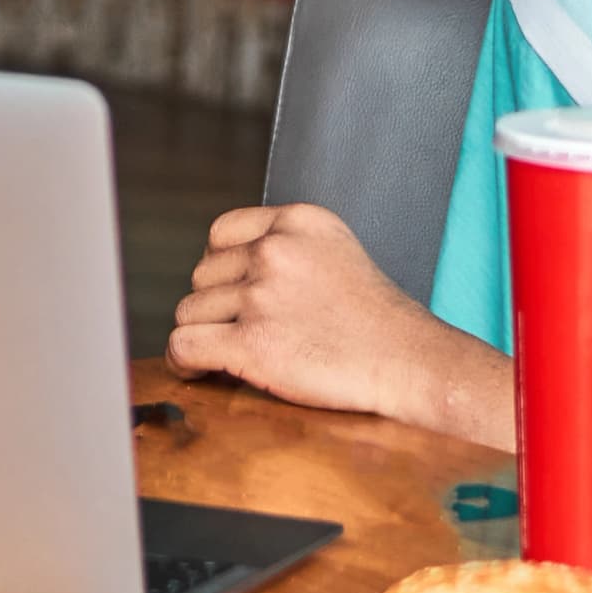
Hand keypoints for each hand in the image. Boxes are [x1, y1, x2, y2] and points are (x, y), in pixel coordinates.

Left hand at [167, 203, 499, 441]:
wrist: (409, 363)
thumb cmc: (377, 320)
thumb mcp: (334, 252)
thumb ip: (286, 248)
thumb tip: (227, 270)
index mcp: (296, 222)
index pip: (221, 233)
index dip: (222, 270)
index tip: (234, 295)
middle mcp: (275, 251)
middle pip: (202, 275)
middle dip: (216, 306)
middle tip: (241, 331)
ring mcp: (262, 296)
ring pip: (189, 311)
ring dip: (203, 335)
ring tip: (226, 354)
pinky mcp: (252, 343)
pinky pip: (183, 346)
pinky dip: (182, 362)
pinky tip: (195, 371)